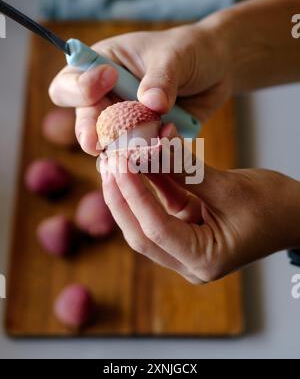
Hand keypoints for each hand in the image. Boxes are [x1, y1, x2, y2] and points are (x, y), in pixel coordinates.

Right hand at [49, 20, 231, 155]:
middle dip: (91, 133)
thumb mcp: (175, 55)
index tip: (108, 79)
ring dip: (124, 149)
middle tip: (98, 143)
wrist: (216, 68)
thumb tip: (152, 103)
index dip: (79, 87)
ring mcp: (127, 123)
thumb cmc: (189, 50)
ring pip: (111, 147)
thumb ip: (161, 77)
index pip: (69, 83)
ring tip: (145, 144)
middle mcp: (108, 99)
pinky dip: (151, 155)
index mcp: (101, 67)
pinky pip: (142, 155)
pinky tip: (168, 142)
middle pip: (85, 123)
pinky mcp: (147, 140)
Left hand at [99, 126, 299, 283]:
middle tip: (107, 163)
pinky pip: (162, 207)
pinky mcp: (187, 229)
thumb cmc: (275, 206)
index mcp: (203, 260)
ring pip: (146, 220)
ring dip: (132, 190)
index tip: (118, 163)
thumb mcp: (230, 187)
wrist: (296, 213)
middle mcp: (189, 260)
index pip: (155, 230)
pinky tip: (140, 161)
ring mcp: (186, 246)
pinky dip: (152, 185)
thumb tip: (150, 147)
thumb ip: (186, 170)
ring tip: (115, 159)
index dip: (133, 195)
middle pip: (142, 232)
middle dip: (121, 197)